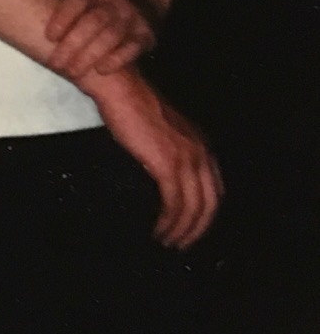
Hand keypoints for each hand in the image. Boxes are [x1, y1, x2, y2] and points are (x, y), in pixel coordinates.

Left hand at [35, 0, 157, 80]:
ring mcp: (132, 18)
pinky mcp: (146, 35)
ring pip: (111, 37)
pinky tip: (101, 71)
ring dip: (91, 56)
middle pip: (93, 22)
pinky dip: (118, 60)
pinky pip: (133, 48)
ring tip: (72, 72)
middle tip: (55, 63)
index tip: (48, 36)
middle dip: (73, 44)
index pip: (78, 1)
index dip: (63, 18)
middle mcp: (115, 1)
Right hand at [87, 68, 222, 248]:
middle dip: (197, 228)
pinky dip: (169, 221)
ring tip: (167, 242)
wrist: (120, 89)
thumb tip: (159, 174)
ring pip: (194, 207)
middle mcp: (201, 153)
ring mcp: (186, 159)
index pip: (214, 189)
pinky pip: (175, 203)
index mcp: (201, 145)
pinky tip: (159, 229)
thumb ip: (168, 150)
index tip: (190, 228)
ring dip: (182, 230)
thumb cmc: (131, 105)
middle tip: (181, 244)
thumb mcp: (160, 131)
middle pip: (210, 203)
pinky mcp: (168, 165)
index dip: (205, 213)